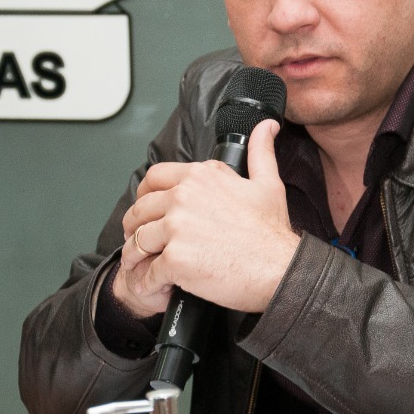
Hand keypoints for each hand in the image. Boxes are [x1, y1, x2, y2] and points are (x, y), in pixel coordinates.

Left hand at [115, 119, 299, 313]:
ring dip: (135, 256)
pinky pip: (148, 271)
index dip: (145, 194)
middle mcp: (183, 197)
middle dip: (134, 226)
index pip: (154, 178)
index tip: (146, 209)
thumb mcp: (268, 183)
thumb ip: (261, 152)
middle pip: (140, 209)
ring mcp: (177, 228)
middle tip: (138, 240)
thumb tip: (267, 127)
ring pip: (138, 240)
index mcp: (201, 176)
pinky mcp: (175, 259)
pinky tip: (153, 286)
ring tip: (141, 267)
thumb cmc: (272, 232)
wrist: (279, 269)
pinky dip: (147, 282)